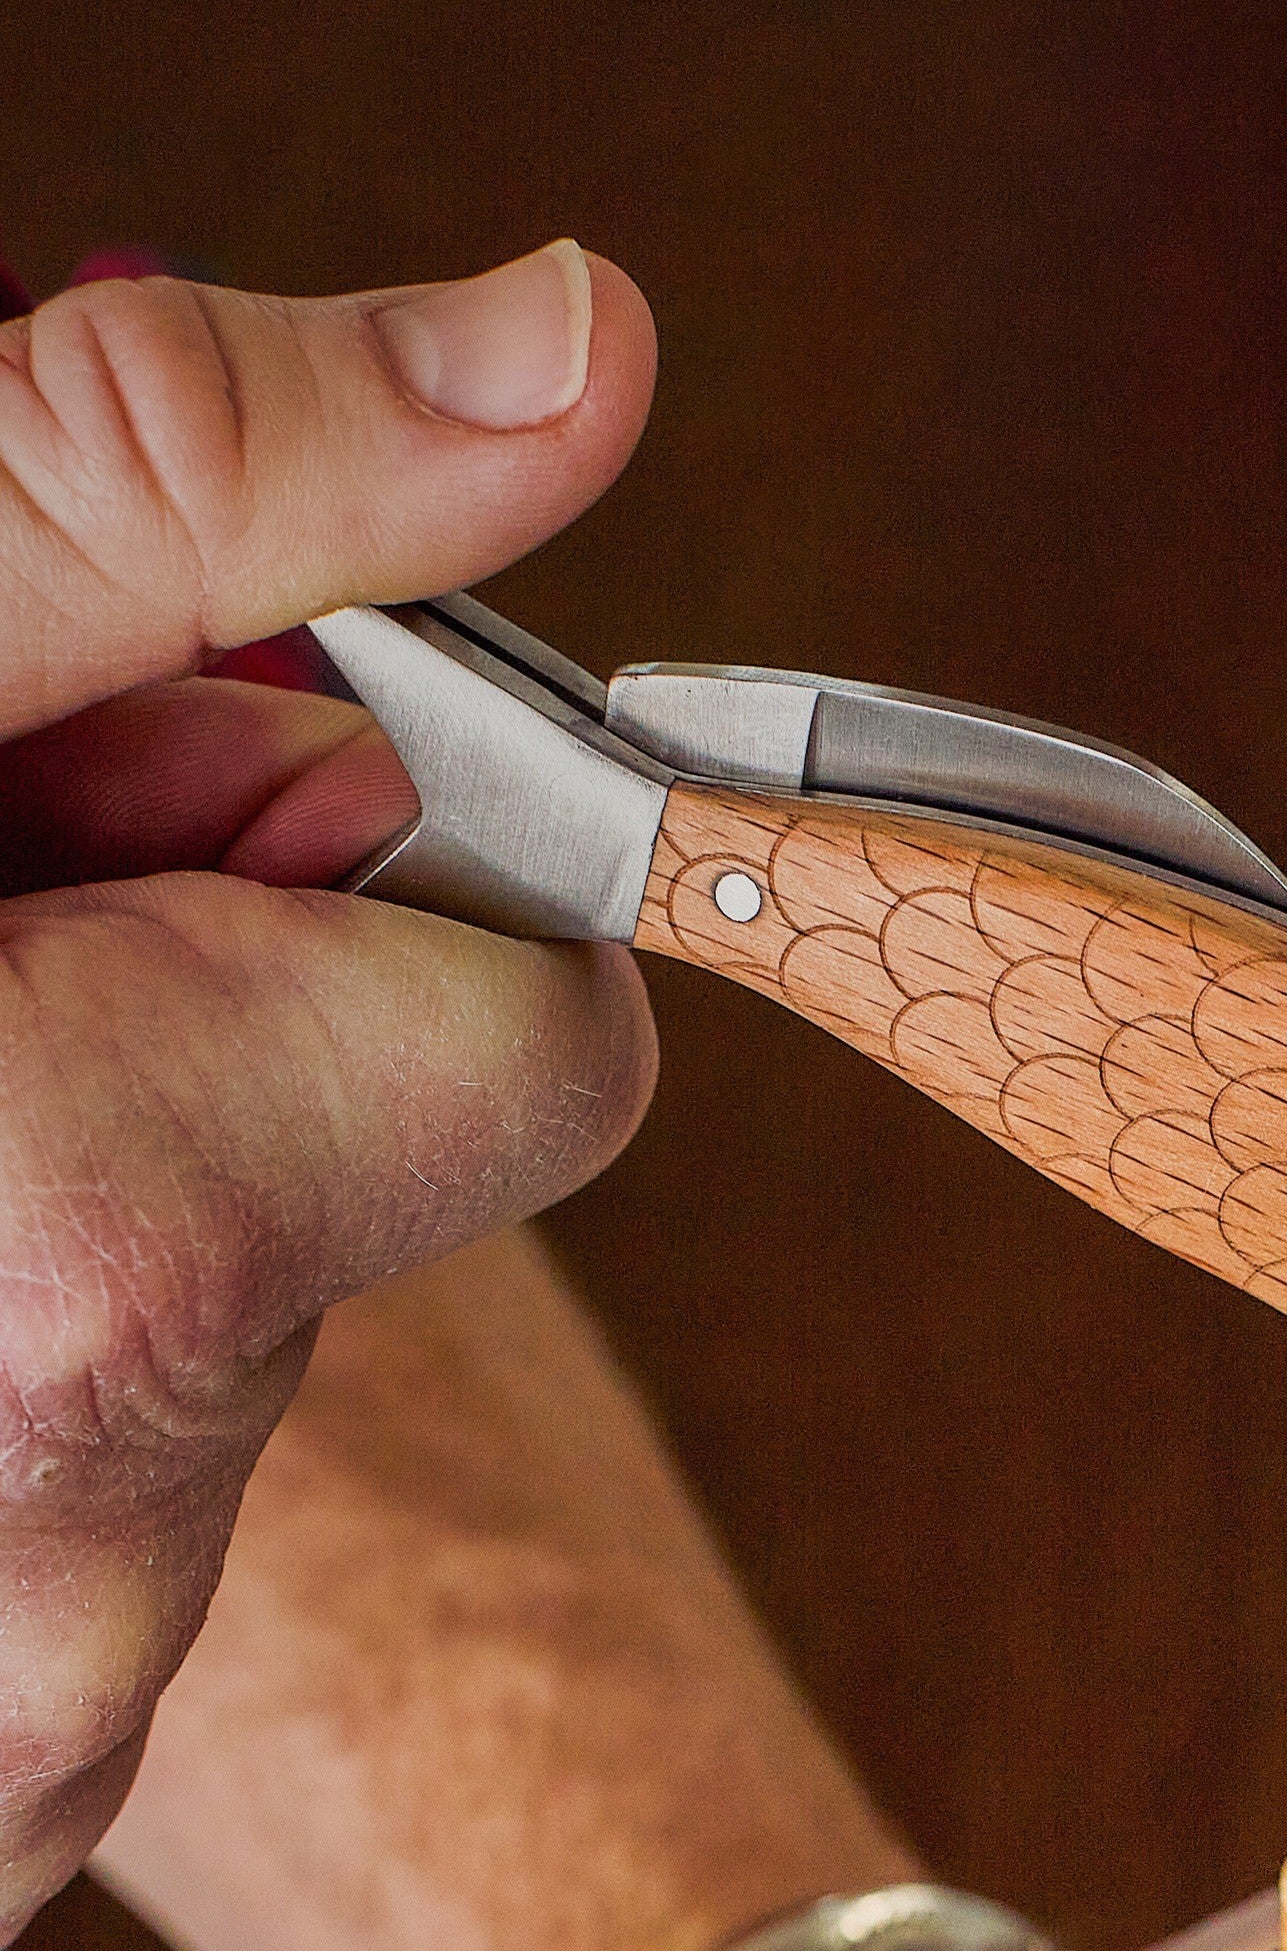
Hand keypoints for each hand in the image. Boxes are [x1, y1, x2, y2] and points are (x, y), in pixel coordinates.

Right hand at [0, 243, 659, 1942]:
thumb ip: (175, 501)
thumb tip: (569, 358)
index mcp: (79, 1276)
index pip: (539, 1040)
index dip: (371, 873)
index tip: (164, 794)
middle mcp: (62, 1592)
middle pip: (348, 1189)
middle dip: (177, 1014)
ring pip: (192, 1351)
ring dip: (42, 1185)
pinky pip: (50, 1516)